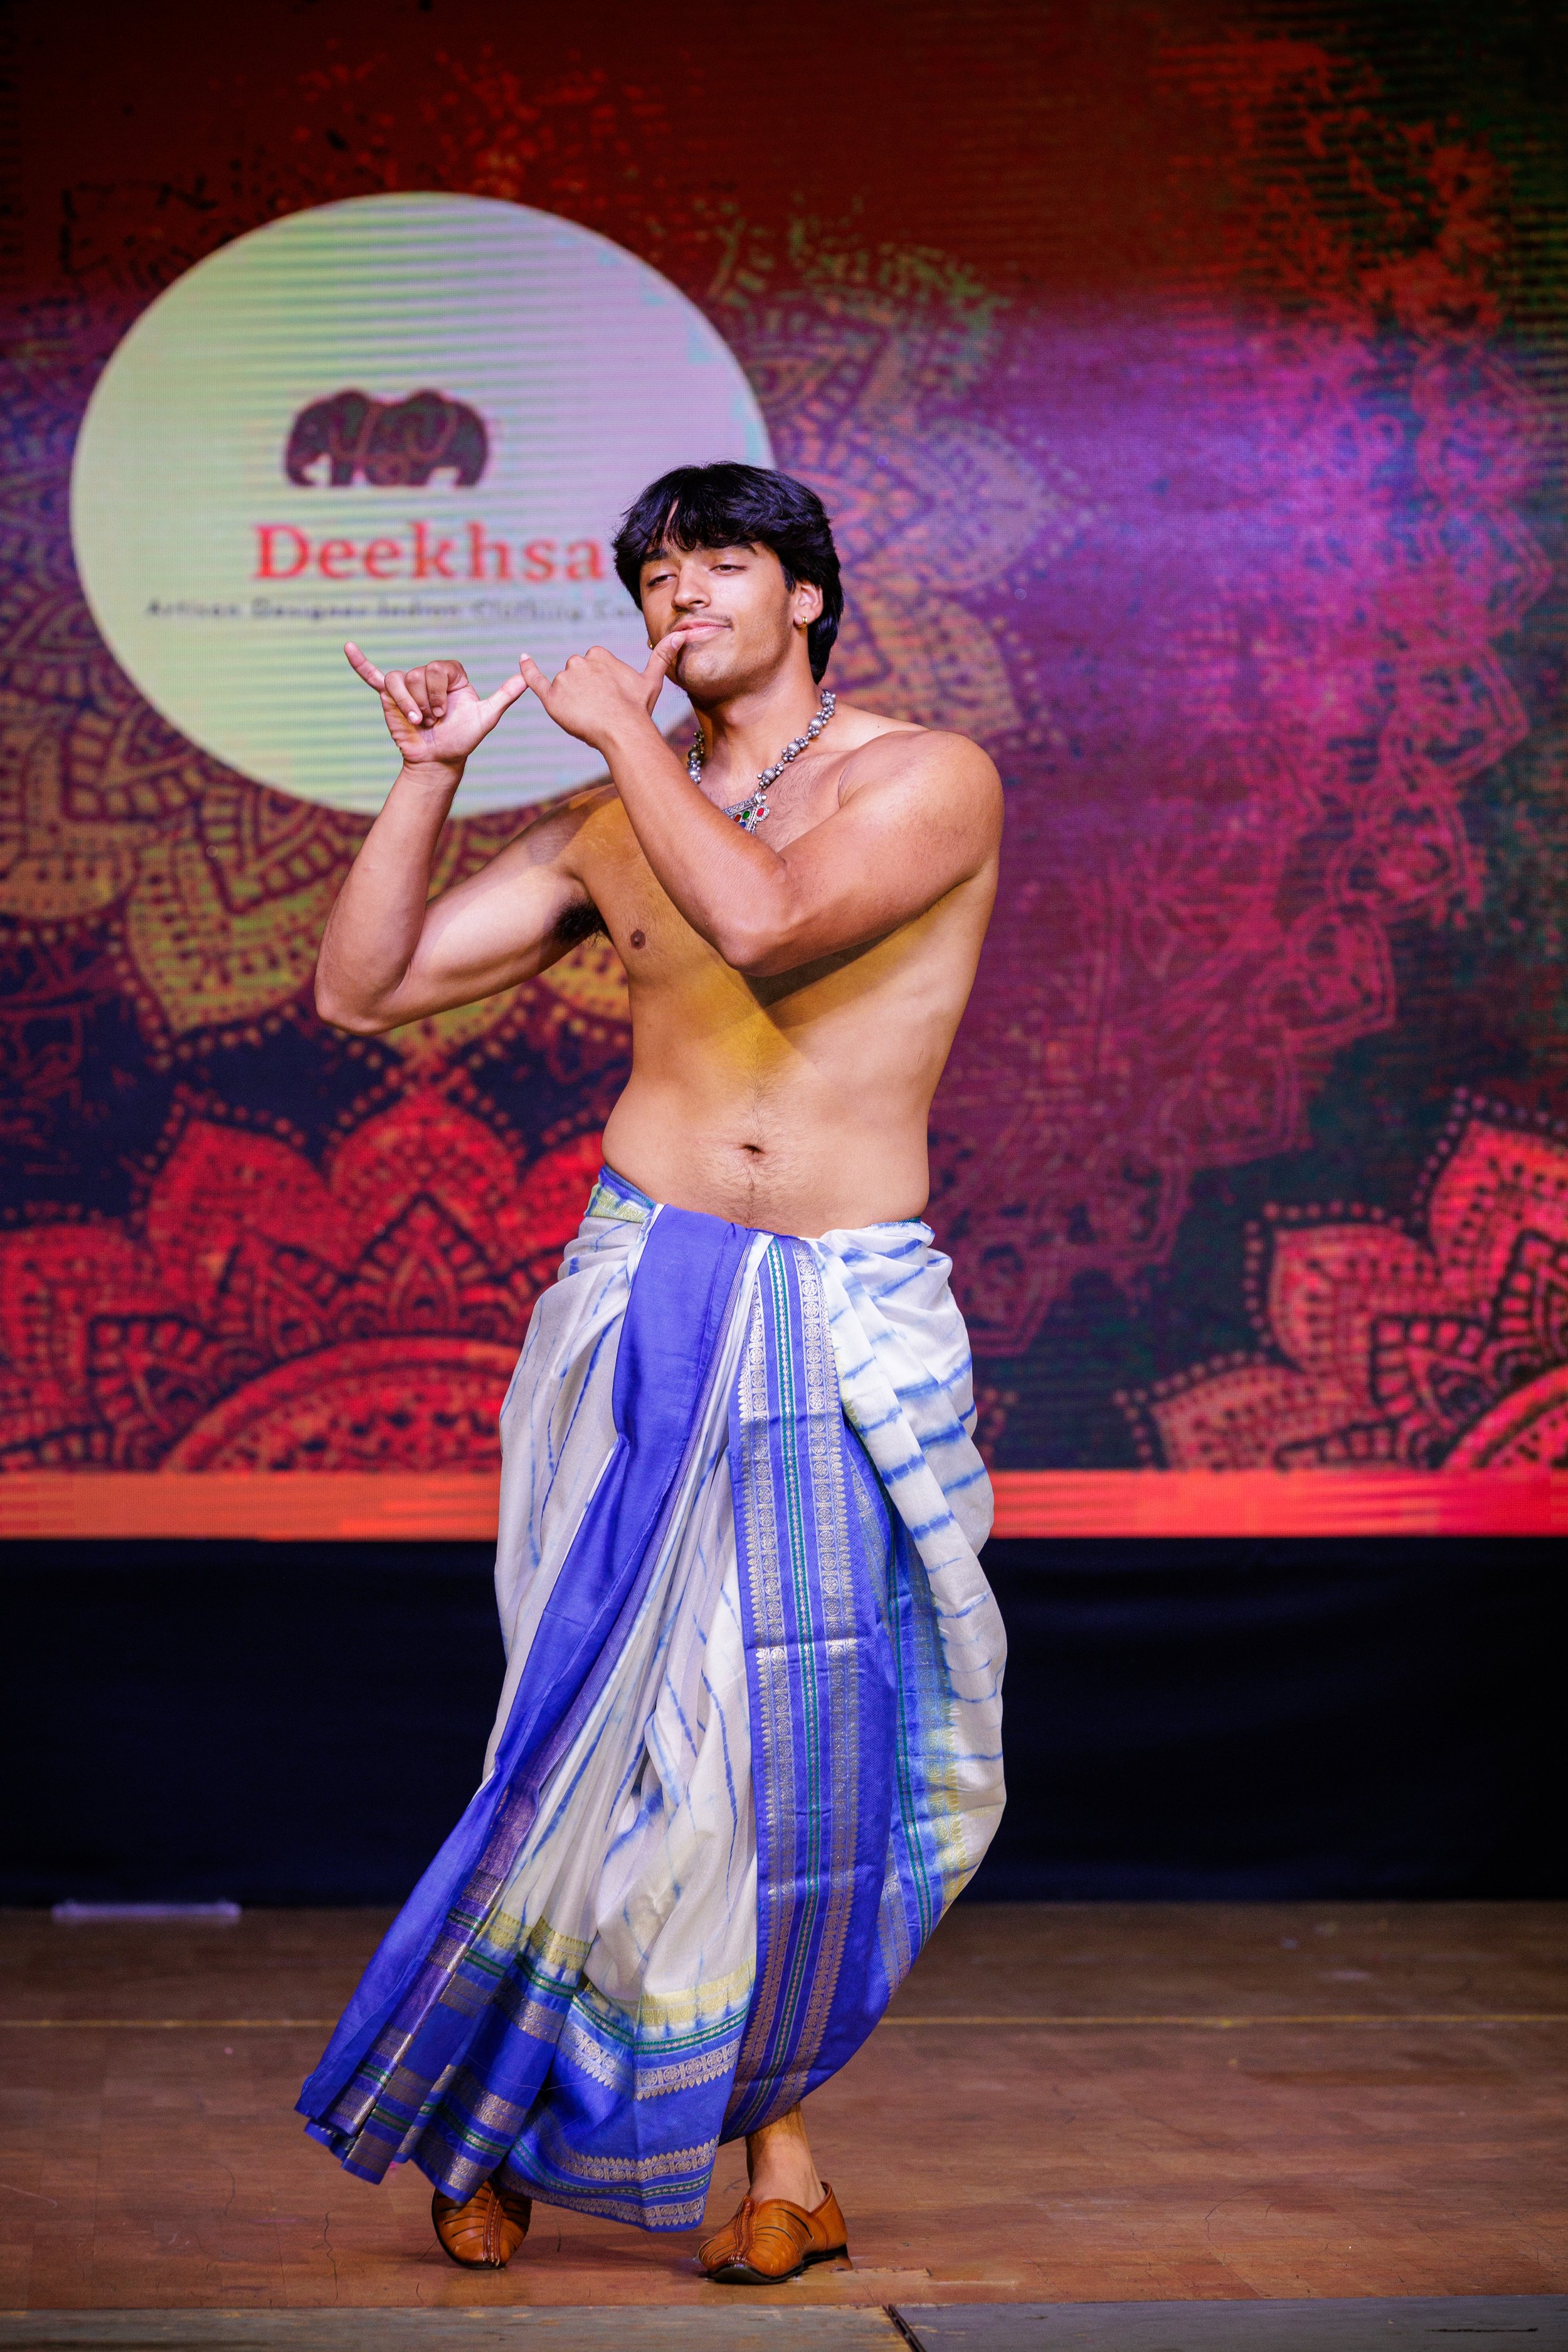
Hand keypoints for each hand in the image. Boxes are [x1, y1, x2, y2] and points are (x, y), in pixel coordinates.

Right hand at [345, 642, 526, 773]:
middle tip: (432, 720)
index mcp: (450, 674)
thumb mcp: (486, 717)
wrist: (438, 760)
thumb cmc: (462, 739)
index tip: (446, 712)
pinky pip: (372, 675)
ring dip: (409, 704)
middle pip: (419, 673)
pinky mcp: (388, 696)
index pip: (440, 667)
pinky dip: (360, 662)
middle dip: (426, 701)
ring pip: (400, 679)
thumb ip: (504, 695)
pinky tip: (348, 647)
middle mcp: (427, 675)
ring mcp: (407, 684)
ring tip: (419, 721)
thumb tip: (527, 677)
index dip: (441, 691)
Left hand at [518, 631, 694, 750]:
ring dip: (572, 699)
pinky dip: (527, 670)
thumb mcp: (652, 680)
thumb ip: (662, 655)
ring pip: (563, 686)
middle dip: (585, 690)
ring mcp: (564, 678)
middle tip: (601, 709)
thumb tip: (682, 635)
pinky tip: (522, 659)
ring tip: (590, 716)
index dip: (600, 683)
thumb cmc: (638, 708)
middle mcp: (578, 661)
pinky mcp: (551, 697)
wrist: (622, 730)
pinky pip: (534, 680)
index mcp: (598, 653)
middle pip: (576, 674)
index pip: (592, 664)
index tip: (610, 696)